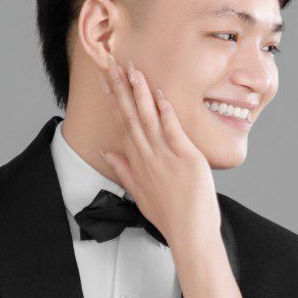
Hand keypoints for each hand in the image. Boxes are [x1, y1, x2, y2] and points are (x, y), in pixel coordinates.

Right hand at [98, 55, 220, 253]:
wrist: (190, 234)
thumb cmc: (170, 217)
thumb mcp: (140, 194)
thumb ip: (124, 171)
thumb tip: (109, 154)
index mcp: (137, 163)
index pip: (122, 124)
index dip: (114, 100)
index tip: (107, 80)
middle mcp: (147, 157)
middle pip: (129, 115)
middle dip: (120, 87)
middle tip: (111, 63)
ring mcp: (165, 157)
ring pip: (147, 118)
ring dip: (139, 92)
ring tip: (131, 69)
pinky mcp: (185, 158)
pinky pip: (172, 129)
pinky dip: (165, 111)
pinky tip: (158, 94)